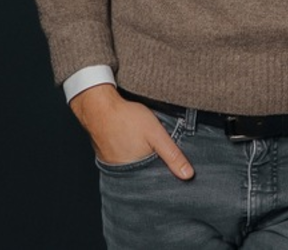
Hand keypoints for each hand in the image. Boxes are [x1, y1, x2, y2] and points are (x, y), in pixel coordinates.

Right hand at [70, 84, 192, 179]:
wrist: (99, 106)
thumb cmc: (127, 118)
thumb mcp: (156, 134)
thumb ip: (172, 155)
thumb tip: (188, 175)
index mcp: (135, 171)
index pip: (155, 180)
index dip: (166, 175)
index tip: (177, 174)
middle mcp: (122, 172)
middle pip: (145, 173)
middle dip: (156, 167)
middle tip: (162, 155)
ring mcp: (112, 163)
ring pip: (134, 165)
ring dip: (143, 159)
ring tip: (147, 147)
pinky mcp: (107, 154)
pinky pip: (123, 158)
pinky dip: (131, 153)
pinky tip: (135, 143)